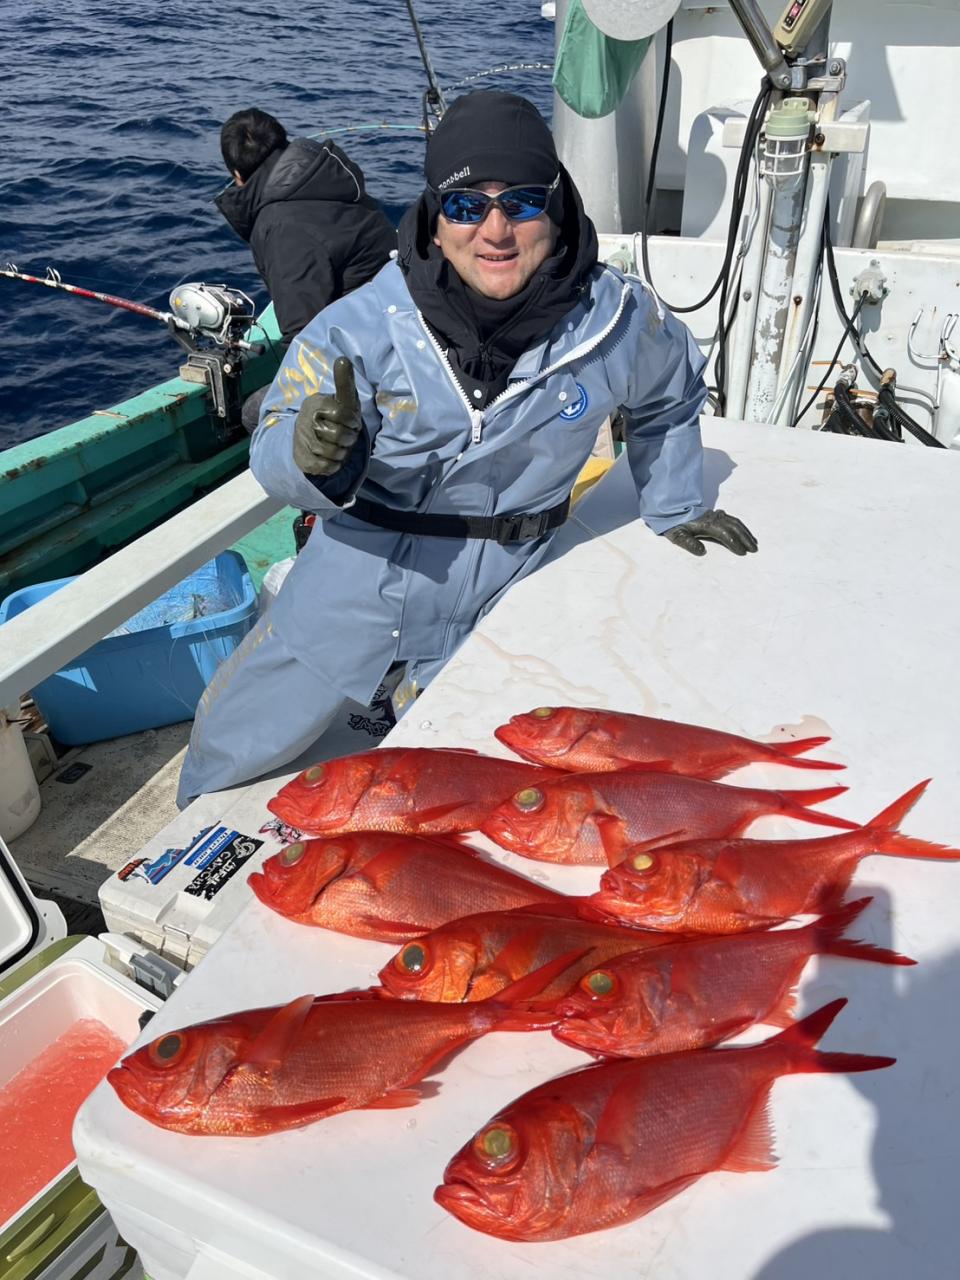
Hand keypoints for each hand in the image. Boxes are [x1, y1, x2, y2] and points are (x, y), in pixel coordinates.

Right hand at [292, 357, 362, 476]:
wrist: (310, 437)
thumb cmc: (334, 415)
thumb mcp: (342, 399)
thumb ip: (343, 381)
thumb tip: (343, 359)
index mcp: (315, 403)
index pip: (341, 414)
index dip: (352, 422)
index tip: (352, 422)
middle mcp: (305, 421)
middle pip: (339, 435)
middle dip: (349, 438)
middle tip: (346, 436)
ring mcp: (302, 441)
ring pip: (334, 453)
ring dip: (343, 452)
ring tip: (340, 446)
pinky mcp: (303, 460)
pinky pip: (326, 467)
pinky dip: (334, 465)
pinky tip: (332, 458)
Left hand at [662, 509, 757, 556]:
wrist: (672, 510)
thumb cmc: (675, 525)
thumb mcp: (677, 536)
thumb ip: (689, 544)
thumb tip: (702, 551)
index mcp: (706, 524)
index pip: (724, 534)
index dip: (734, 543)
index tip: (742, 552)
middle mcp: (714, 518)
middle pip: (734, 527)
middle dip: (745, 538)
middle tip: (754, 550)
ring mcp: (716, 515)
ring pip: (735, 523)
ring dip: (746, 533)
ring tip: (754, 543)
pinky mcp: (717, 515)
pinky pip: (733, 520)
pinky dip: (742, 527)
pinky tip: (746, 534)